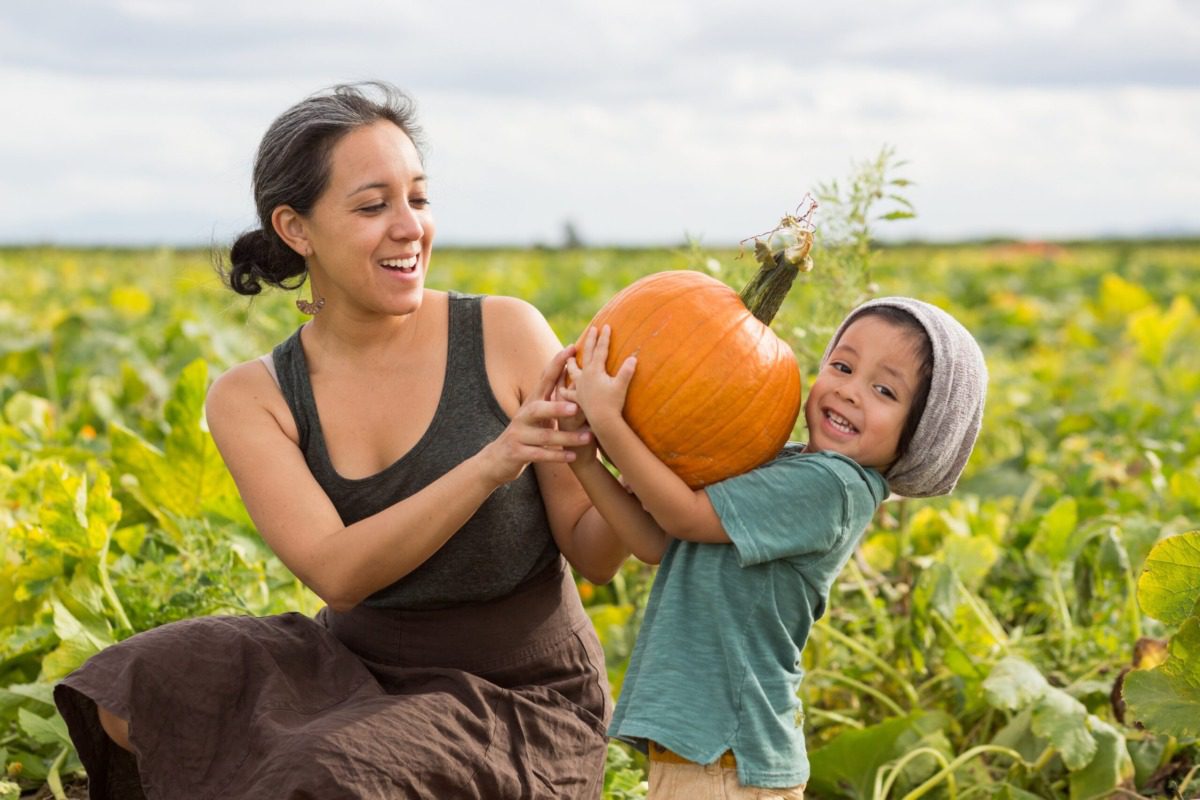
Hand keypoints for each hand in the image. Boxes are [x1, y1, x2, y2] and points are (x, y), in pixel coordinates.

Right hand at [478, 345, 591, 484]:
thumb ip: (553, 397)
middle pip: (538, 409)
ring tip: (588, 437)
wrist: (498, 459)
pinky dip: (556, 456)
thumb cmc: (526, 432)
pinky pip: (539, 455)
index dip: (556, 364)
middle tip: (577, 407)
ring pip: (543, 436)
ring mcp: (518, 435)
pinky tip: (572, 457)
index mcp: (532, 403)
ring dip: (566, 437)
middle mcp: (523, 416)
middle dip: (557, 407)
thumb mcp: (537, 413)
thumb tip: (574, 375)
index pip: (544, 380)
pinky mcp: (517, 453)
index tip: (571, 348)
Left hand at [564, 325, 636, 431]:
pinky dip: (564, 389)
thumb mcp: (621, 386)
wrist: (602, 421)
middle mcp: (585, 376)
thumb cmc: (613, 404)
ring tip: (569, 356)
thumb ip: (627, 372)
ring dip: (571, 362)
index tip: (606, 325)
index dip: (604, 338)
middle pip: (587, 355)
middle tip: (592, 329)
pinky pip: (569, 393)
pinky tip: (560, 388)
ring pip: (573, 371)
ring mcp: (580, 387)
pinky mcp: (578, 398)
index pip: (601, 350)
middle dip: (590, 341)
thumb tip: (634, 357)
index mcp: (595, 371)